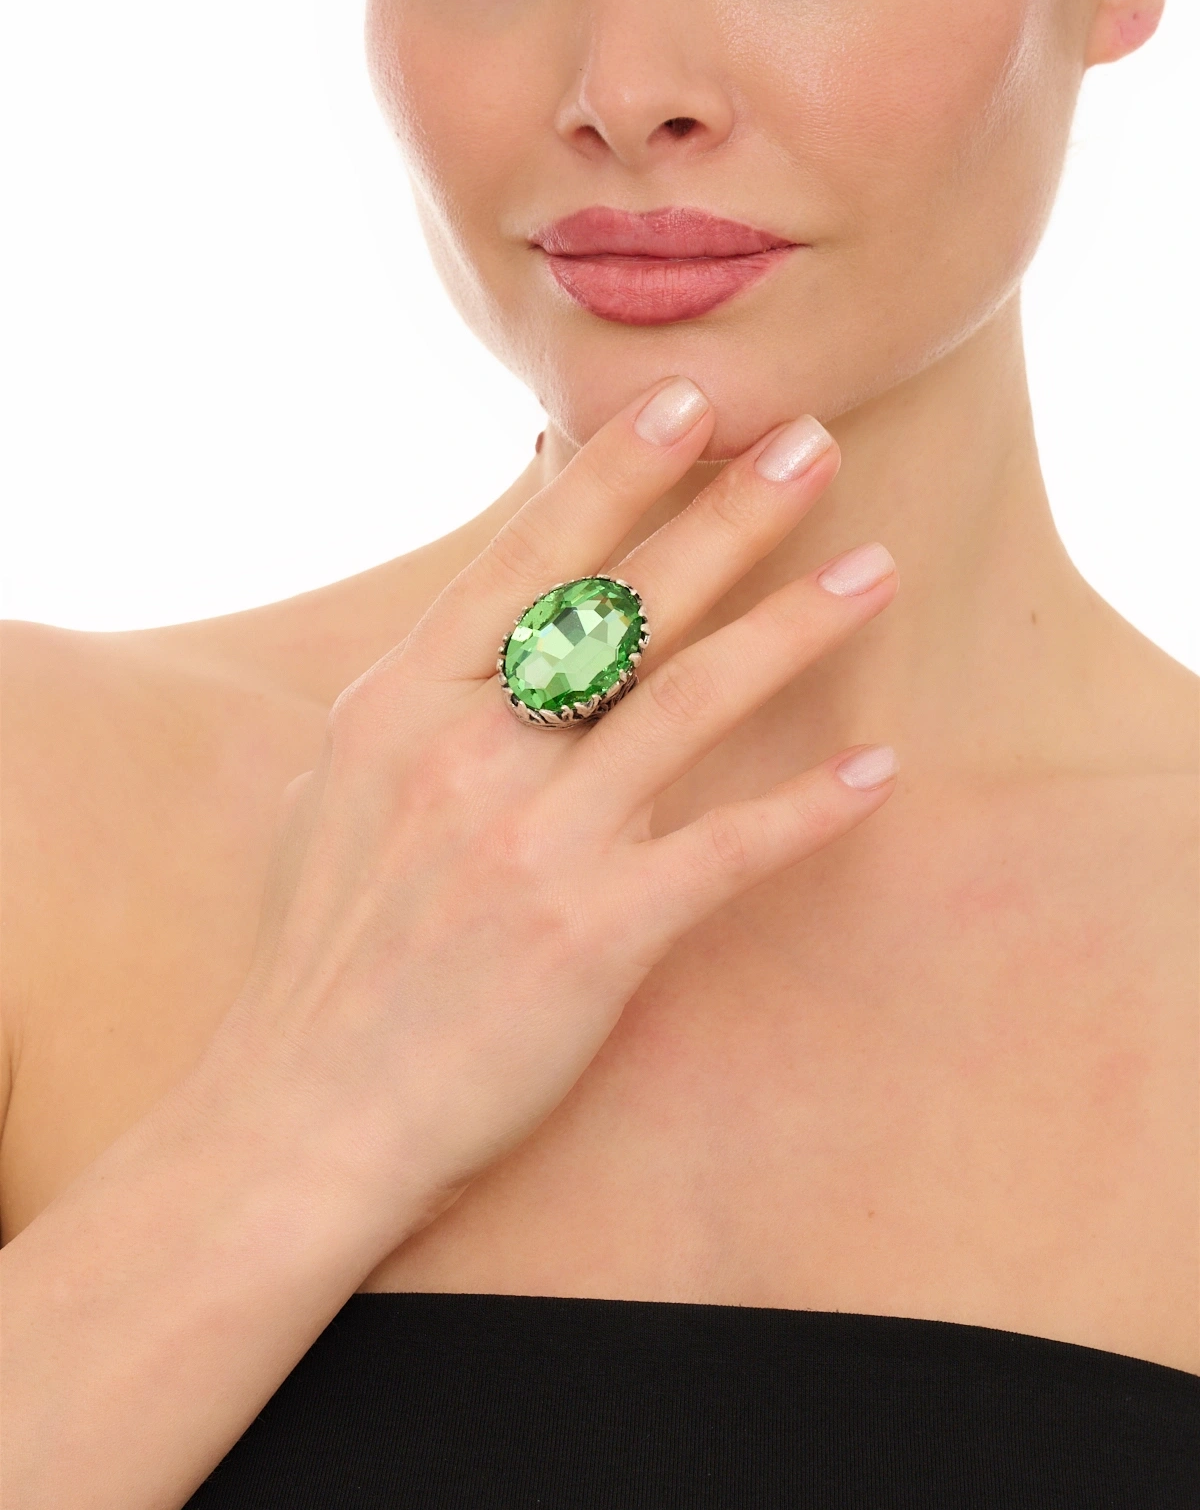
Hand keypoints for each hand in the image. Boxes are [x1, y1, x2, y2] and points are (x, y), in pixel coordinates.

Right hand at [226, 378, 898, 1248]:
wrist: (306, 1109)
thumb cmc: (328, 946)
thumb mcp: (347, 785)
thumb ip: (431, 690)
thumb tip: (506, 606)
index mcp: (402, 704)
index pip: (526, 557)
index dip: (616, 473)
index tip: (690, 401)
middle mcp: (467, 753)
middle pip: (621, 604)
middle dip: (728, 513)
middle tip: (814, 442)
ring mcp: (531, 842)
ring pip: (688, 702)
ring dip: (792, 627)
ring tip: (875, 571)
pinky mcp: (591, 937)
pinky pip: (724, 853)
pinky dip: (807, 810)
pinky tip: (880, 773)